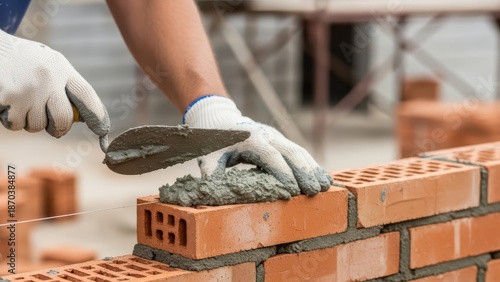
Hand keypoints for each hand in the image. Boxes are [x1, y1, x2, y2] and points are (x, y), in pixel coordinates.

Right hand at [0, 30, 108, 137]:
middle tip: (53, 129)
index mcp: (61, 68)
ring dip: (28, 122)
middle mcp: (49, 78)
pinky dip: (10, 119)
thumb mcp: (48, 64)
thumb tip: (83, 118)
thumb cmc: (21, 61)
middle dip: (58, 129)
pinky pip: (16, 124)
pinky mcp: (10, 98)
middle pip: (64, 119)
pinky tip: (6, 103)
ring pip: (37, 126)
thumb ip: (64, 86)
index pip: (86, 95)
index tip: (103, 131)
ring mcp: (30, 89)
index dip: (97, 115)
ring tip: (20, 103)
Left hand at [183, 95, 332, 195]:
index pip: (270, 156)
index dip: (282, 173)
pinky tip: (322, 177)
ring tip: (325, 186)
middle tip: (314, 192)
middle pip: (291, 152)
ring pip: (299, 151)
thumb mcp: (207, 157)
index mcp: (250, 138)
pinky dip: (311, 165)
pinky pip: (299, 152)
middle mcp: (267, 135)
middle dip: (304, 172)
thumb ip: (211, 176)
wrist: (218, 118)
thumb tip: (213, 197)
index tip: (291, 192)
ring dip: (312, 168)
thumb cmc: (213, 141)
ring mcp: (276, 136)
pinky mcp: (280, 140)